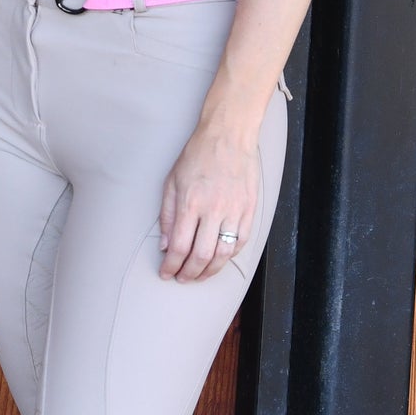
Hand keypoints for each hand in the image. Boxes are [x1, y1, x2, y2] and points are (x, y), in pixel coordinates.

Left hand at [157, 121, 260, 281]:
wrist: (228, 135)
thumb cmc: (197, 155)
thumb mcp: (171, 181)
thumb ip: (168, 216)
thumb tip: (166, 246)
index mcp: (190, 203)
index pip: (179, 247)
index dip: (171, 266)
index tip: (166, 273)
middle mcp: (213, 210)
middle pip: (201, 256)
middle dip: (189, 274)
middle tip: (182, 278)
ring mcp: (234, 210)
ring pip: (224, 254)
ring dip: (210, 271)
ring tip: (199, 275)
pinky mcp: (250, 209)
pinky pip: (241, 242)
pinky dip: (230, 256)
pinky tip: (219, 259)